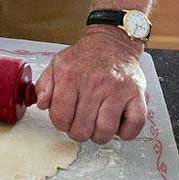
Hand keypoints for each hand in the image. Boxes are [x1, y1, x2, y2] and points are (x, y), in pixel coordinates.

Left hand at [35, 25, 146, 144]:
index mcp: (71, 76)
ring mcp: (117, 90)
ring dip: (99, 136)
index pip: (61, 115)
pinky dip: (126, 133)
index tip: (63, 123)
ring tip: (96, 129)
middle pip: (82, 127)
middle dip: (78, 133)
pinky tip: (117, 126)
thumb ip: (45, 85)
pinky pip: (134, 124)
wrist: (112, 42)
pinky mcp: (137, 95)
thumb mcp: (57, 63)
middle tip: (79, 128)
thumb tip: (41, 105)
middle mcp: (94, 83)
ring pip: (106, 130)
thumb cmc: (85, 56)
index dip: (60, 125)